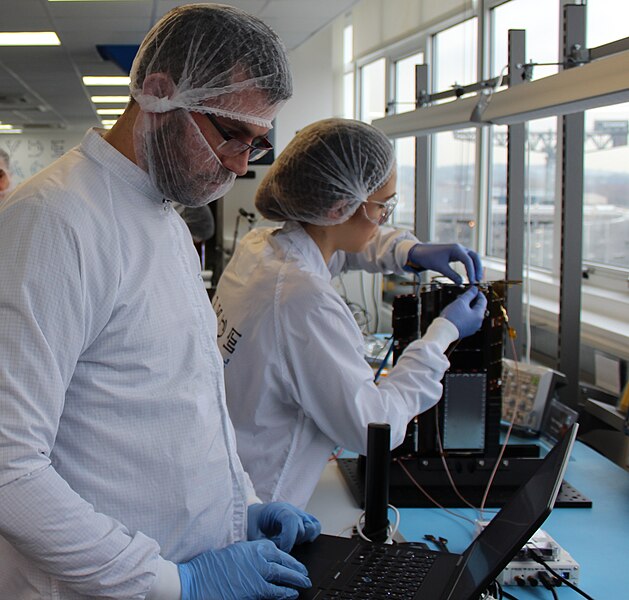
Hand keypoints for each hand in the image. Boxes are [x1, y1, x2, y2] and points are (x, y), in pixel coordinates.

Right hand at [178, 539, 310, 599]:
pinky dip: (286, 592)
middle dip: (296, 568)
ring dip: (296, 579)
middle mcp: (257, 556)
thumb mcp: (232, 553)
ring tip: (304, 582)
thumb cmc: (209, 568)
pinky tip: (292, 593)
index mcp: (251, 546)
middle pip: (283, 561)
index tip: (293, 562)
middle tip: (304, 573)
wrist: (196, 580)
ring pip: (283, 574)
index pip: (276, 549)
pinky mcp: (255, 589)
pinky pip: (276, 590)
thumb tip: (258, 562)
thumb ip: (247, 556)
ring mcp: (257, 572)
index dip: (287, 557)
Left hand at [248, 502, 320, 551]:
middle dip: (293, 542)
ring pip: (313, 526)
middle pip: (302, 527)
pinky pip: (315, 526)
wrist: (254, 515)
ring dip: (304, 539)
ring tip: (291, 544)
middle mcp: (292, 509)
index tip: (283, 551)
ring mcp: (299, 514)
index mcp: (278, 509)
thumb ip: (265, 544)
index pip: (291, 520)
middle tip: (281, 548)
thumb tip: (278, 553)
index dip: (289, 538)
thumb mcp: (253, 535)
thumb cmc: (252, 524)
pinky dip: (311, 535)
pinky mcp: (304, 519)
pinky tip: (300, 542)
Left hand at [405, 243, 482, 284]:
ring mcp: (458, 250)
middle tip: (478, 280)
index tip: (472, 281)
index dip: (472, 271)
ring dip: (475, 267)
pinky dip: (470, 266)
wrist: (420, 252)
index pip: (468, 260)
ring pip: (472, 257)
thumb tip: (461, 283)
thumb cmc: (428, 257)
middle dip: (478, 268)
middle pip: (474, 257)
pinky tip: (470, 274)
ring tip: (476, 278)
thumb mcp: (440, 268)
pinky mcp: (456, 254)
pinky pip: (467, 259)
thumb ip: (451, 275)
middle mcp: (459, 248)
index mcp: (456, 249)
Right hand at [440, 286, 487, 338]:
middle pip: (478, 308)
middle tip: (465, 295)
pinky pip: (467, 320)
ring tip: (459, 302)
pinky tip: (457, 311)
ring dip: (467, 307)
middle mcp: (478, 322)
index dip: (478, 293)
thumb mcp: (461, 302)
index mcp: (479, 315)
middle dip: (472, 300)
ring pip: (472, 314)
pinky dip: (464, 314)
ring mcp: (472, 328)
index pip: (483, 301)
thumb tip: (474, 289)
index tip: (474, 289)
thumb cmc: (452, 318)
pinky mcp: (465, 331)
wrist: (443, 331)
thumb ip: (469, 294)